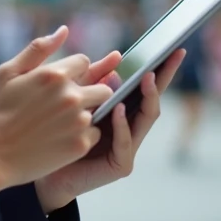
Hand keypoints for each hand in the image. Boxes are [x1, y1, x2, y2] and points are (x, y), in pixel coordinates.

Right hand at [0, 27, 113, 192]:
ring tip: (59, 122)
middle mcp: (71, 96)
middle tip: (66, 103)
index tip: (57, 84)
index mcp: (54, 74)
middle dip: (89, 91)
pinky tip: (61, 137)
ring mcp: (78, 121)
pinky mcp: (81, 144)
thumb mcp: (8, 72)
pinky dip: (83, 134)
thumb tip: (64, 30)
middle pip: (103, 86)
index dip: (72, 71)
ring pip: (100, 110)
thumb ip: (38, 48)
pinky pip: (95, 132)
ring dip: (86, 113)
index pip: (84, 61)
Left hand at [33, 48, 186, 212]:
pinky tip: (118, 109)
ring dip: (148, 97)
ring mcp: (129, 148)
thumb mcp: (79, 100)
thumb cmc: (61, 133)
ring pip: (145, 119)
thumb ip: (96, 79)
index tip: (174, 48)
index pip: (146, 87)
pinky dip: (122, 125)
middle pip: (153, 100)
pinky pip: (125, 142)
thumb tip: (118, 55)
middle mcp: (131, 129)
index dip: (162, 69)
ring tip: (147, 77)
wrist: (47, 172)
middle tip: (173, 56)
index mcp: (124, 112)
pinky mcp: (120, 165)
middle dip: (164, 77)